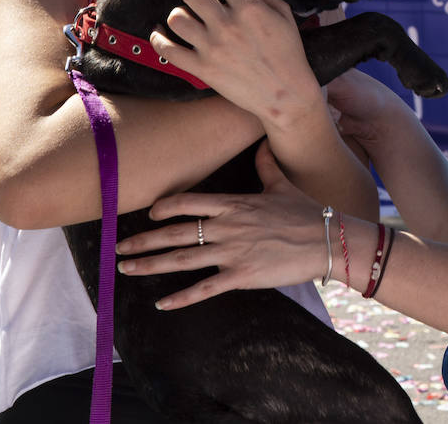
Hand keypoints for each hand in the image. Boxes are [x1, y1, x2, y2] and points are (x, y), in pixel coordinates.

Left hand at [116, 141, 325, 309]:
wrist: (328, 240)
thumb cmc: (307, 212)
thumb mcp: (282, 185)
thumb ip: (266, 165)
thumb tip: (263, 143)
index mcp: (234, 204)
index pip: (189, 202)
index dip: (165, 207)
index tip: (149, 213)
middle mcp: (227, 226)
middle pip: (175, 232)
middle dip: (143, 240)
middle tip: (118, 248)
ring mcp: (232, 252)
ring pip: (181, 260)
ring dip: (150, 265)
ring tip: (127, 269)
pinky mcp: (242, 277)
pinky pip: (204, 289)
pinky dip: (180, 298)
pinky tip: (161, 304)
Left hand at [150, 0, 324, 129]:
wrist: (287, 95)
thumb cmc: (289, 51)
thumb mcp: (282, 13)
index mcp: (249, 7)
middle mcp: (228, 24)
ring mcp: (212, 48)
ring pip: (176, 17)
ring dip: (179, 14)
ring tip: (188, 19)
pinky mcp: (202, 69)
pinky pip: (167, 49)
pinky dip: (159, 39)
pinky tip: (161, 33)